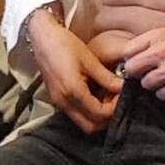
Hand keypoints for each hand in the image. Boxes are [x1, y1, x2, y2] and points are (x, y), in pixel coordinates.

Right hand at [29, 11, 122, 132]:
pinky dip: (87, 110)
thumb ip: (107, 78)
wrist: (42, 37)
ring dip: (97, 115)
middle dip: (106, 117)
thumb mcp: (89, 60)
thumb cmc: (63, 44)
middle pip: (91, 127)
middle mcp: (63, 102)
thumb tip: (122, 88)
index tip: (121, 94)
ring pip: (83, 122)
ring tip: (105, 95)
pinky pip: (75, 114)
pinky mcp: (56, 99)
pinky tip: (94, 93)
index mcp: (73, 91)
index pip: (100, 114)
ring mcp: (58, 102)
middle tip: (115, 99)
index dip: (115, 107)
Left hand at [122, 27, 164, 100]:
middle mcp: (161, 52)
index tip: (137, 62)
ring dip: (154, 83)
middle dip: (138, 72)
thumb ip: (153, 42)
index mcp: (158, 36)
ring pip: (146, 84)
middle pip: (132, 69)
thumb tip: (134, 55)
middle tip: (148, 72)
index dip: (131, 58)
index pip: (128, 51)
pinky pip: (161, 95)